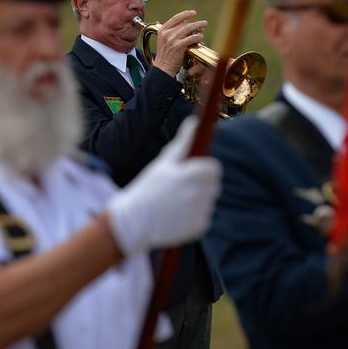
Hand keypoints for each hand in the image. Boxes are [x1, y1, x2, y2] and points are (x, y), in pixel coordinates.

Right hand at [107, 116, 221, 256]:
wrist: (134, 222)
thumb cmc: (148, 188)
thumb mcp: (164, 162)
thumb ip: (183, 141)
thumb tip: (195, 121)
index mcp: (194, 175)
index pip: (213, 168)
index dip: (203, 168)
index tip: (190, 171)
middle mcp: (201, 194)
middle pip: (213, 184)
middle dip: (201, 183)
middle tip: (180, 187)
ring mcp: (202, 212)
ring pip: (208, 200)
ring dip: (197, 199)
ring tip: (175, 201)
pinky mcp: (200, 228)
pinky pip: (203, 216)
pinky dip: (193, 215)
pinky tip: (176, 214)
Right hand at [152, 10, 207, 76]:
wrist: (163, 68)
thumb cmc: (165, 55)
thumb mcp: (164, 41)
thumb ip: (172, 32)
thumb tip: (186, 25)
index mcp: (162, 30)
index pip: (175, 18)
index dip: (185, 14)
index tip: (193, 13)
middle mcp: (166, 34)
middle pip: (183, 24)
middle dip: (195, 23)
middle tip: (203, 23)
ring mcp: (172, 40)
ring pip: (188, 29)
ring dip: (198, 26)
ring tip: (204, 26)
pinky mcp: (178, 47)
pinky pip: (190, 39)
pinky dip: (197, 37)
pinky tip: (201, 37)